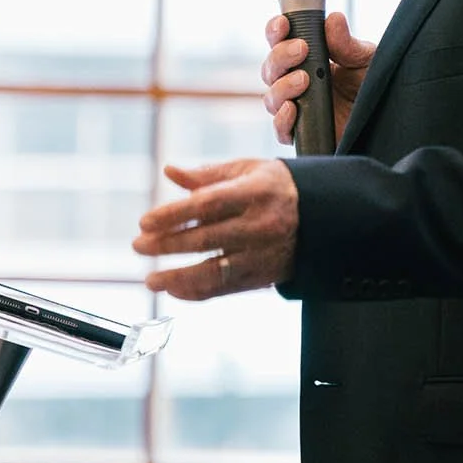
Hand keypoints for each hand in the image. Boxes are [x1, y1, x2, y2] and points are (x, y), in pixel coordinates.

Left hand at [132, 159, 298, 299]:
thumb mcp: (247, 170)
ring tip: (150, 280)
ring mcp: (262, 254)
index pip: (207, 205)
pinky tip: (174, 288)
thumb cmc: (277, 187)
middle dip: (167, 245)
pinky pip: (225, 289)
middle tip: (138, 246)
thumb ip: (207, 175)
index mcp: (256, 192)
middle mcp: (260, 225)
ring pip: (214, 271)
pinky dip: (197, 292)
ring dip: (177, 278)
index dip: (173, 215)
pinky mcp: (263, 276)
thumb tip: (169, 172)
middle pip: (206, 239)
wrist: (324, 215)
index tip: (144, 222)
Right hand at [262, 11, 375, 146]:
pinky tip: (292, 109)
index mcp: (308, 58)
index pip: (280, 41)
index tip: (284, 24)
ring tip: (304, 80)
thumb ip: (347, 44)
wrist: (387, 120)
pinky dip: (281, 119)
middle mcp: (296, 81)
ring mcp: (297, 107)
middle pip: (270, 67)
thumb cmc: (372, 87)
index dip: (276, 30)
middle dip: (280, 56)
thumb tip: (333, 19)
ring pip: (271, 97)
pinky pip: (280, 129)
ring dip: (282, 86)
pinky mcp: (302, 133)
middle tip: (302, 49)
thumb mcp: (365, 60)